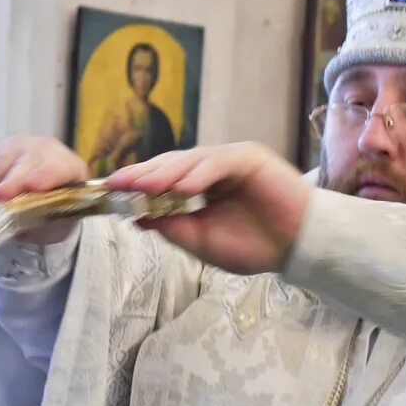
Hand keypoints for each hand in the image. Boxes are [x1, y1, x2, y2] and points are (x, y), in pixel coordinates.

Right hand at [0, 137, 89, 243]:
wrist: (50, 191)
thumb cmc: (56, 206)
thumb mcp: (57, 220)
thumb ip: (41, 222)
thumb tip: (16, 230)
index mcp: (65, 165)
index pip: (55, 169)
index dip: (43, 177)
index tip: (32, 189)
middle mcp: (39, 149)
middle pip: (20, 165)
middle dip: (5, 185)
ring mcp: (12, 148)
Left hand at [107, 143, 309, 274]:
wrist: (295, 248)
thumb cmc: (253, 245)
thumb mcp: (202, 242)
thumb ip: (171, 227)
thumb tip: (136, 218)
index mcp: (198, 187)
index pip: (160, 179)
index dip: (135, 184)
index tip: (109, 192)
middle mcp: (210, 169)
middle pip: (169, 165)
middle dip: (142, 175)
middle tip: (116, 184)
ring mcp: (230, 160)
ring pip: (190, 160)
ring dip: (165, 174)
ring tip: (142, 186)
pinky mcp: (250, 158)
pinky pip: (219, 163)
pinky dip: (199, 175)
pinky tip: (182, 188)